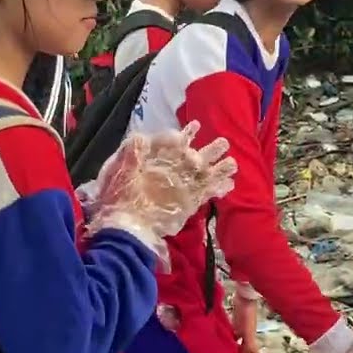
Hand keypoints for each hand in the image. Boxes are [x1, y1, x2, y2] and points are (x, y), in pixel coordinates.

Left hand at [86, 121, 237, 242]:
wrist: (126, 225)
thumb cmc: (120, 196)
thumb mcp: (120, 168)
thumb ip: (133, 150)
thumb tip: (144, 137)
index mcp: (156, 161)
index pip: (174, 144)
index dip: (185, 135)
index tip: (195, 127)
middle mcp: (171, 172)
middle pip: (195, 157)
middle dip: (210, 149)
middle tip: (224, 141)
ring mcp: (181, 188)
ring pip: (205, 175)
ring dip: (219, 168)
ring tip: (232, 161)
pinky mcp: (188, 203)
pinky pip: (207, 193)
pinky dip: (218, 188)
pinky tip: (230, 183)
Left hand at [231, 296, 260, 352]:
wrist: (245, 297)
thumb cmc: (247, 314)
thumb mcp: (248, 332)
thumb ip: (247, 345)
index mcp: (250, 339)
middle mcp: (246, 335)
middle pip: (244, 350)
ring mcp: (240, 329)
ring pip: (237, 343)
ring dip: (233, 350)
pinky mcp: (235, 322)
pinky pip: (231, 334)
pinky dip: (227, 339)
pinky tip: (220, 343)